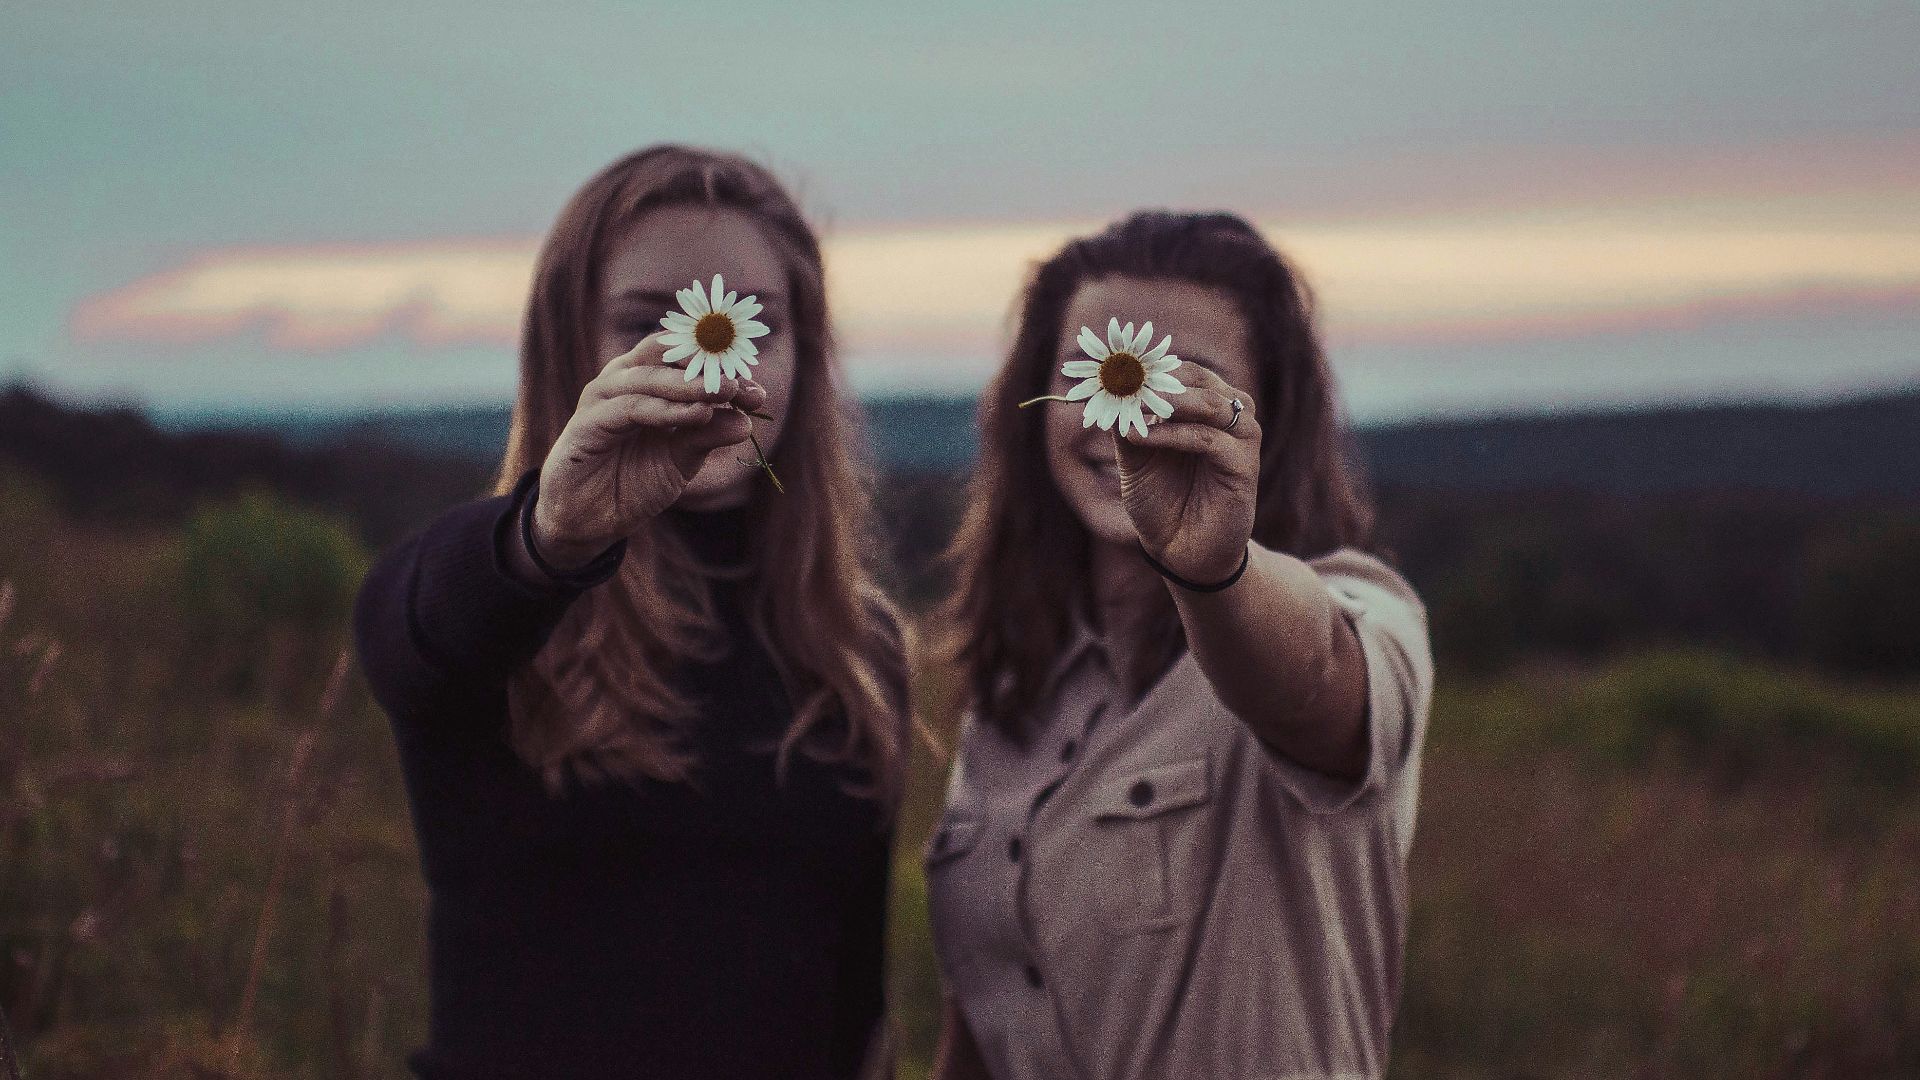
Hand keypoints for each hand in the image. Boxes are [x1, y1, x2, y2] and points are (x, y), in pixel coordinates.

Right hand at [532, 334, 766, 566]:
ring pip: (650, 377)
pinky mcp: (587, 423)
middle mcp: (622, 380)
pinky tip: (697, 415)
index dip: (723, 369)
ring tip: (725, 394)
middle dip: (708, 367)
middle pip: (666, 353)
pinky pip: (631, 408)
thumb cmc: (633, 481)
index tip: (758, 393)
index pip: (685, 357)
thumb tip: (746, 422)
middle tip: (742, 386)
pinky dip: (665, 410)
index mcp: (645, 381)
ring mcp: (602, 398)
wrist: (589, 520)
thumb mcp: (680, 459)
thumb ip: (707, 436)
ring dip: (690, 385)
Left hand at [1114, 363, 1259, 581]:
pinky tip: (1142, 436)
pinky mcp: (1244, 467)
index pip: (1186, 371)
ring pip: (1209, 404)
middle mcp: (1230, 417)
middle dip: (1159, 380)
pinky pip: (1208, 439)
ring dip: (1168, 402)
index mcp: (1207, 409)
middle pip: (1200, 380)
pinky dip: (1173, 434)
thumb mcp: (1136, 459)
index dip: (1152, 367)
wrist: (1181, 552)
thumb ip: (1129, 424)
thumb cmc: (1162, 502)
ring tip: (1132, 406)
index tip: (1116, 368)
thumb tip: (1110, 390)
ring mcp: (1242, 440)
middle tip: (1123, 382)